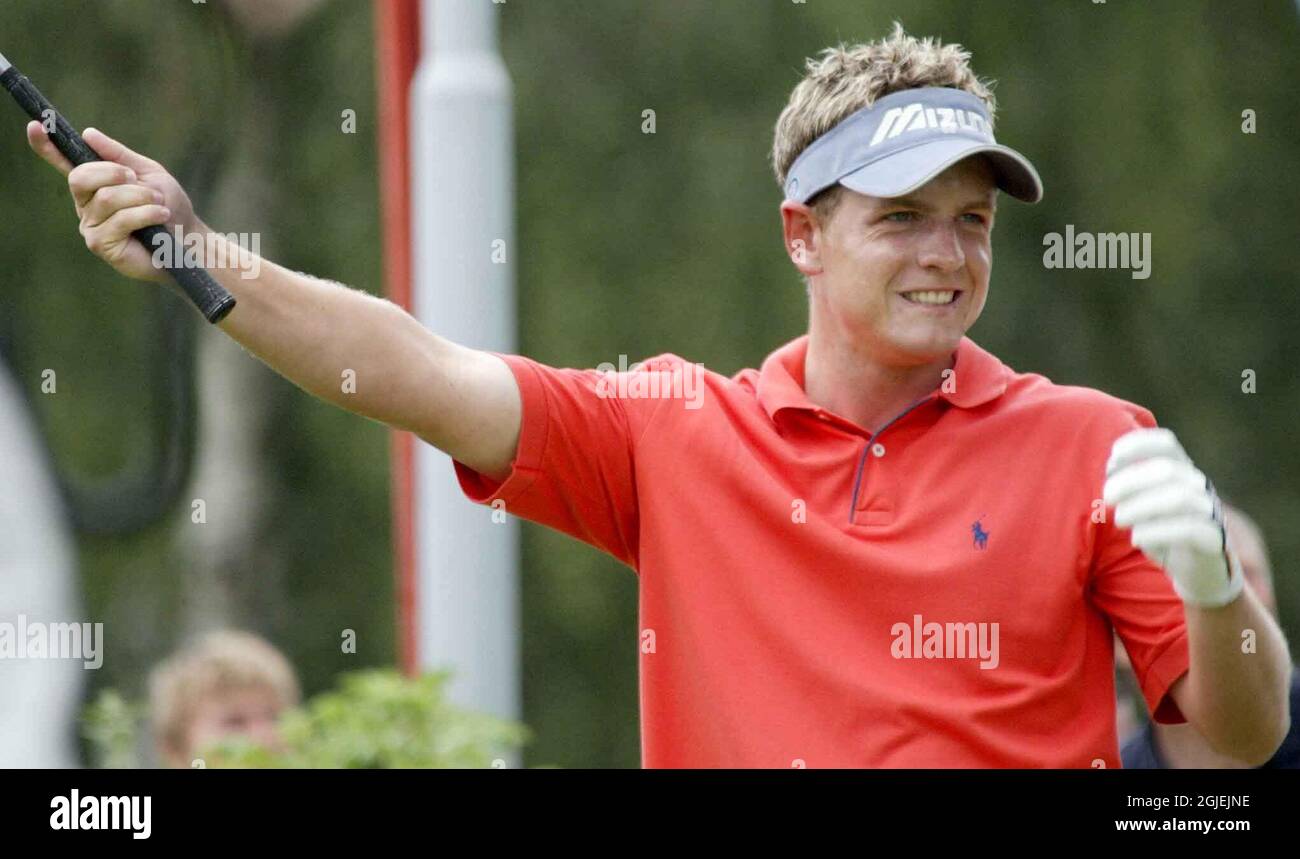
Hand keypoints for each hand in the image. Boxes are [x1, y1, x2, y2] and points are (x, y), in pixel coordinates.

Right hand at [26, 123, 196, 283]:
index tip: (35, 125)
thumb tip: (88, 134)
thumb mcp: (147, 174)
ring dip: (141, 197)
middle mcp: (85, 205)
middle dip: (114, 173)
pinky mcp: (101, 245)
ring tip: (160, 204)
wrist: (189, 239)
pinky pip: (119, 220)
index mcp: (94, 185)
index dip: (46, 146)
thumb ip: (119, 156)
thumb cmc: (168, 206)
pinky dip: (146, 213)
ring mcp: (91, 226)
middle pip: (81, 178)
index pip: (64, 164)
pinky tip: (161, 216)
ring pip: (106, 198)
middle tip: (138, 180)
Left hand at [1103, 427, 1243, 607]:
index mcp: (1181, 471)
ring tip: (1120, 520)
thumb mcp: (1142, 506)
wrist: (1197, 572)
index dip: (1138, 444)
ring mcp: (1210, 511)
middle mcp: (1199, 486)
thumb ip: (1129, 487)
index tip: (1112, 458)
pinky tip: (1137, 539)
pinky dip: (1156, 532)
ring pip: (1180, 497)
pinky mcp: (1214, 539)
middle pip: (1168, 469)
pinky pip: (1189, 528)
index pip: (1166, 443)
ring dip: (1141, 506)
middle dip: (1131, 480)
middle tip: (1108, 497)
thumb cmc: (1163, 532)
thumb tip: (1110, 469)